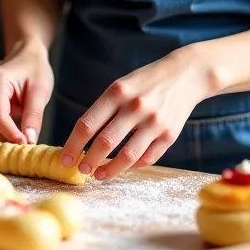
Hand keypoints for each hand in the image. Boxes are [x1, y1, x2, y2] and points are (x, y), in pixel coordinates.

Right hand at [0, 39, 53, 144]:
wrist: (25, 56)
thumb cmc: (35, 71)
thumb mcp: (41, 91)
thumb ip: (34, 116)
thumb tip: (29, 141)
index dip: (11, 135)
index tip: (27, 144)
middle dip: (6, 138)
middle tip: (26, 140)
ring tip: (18, 129)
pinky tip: (8, 128)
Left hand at [61, 48, 214, 180]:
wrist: (185, 75)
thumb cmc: (145, 82)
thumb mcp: (121, 86)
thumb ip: (104, 109)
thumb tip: (82, 139)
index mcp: (117, 92)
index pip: (88, 124)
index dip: (73, 145)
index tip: (65, 158)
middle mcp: (135, 106)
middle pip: (105, 142)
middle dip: (88, 160)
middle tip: (80, 170)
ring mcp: (154, 122)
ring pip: (128, 156)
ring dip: (110, 170)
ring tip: (98, 175)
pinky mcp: (169, 135)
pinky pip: (147, 158)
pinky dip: (133, 166)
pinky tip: (124, 167)